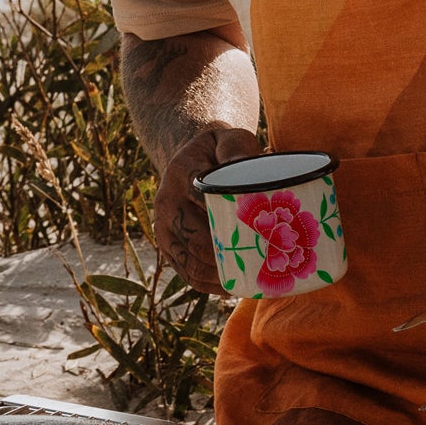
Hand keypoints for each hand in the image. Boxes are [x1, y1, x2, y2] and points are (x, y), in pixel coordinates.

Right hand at [155, 126, 261, 295]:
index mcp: (180, 171)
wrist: (193, 159)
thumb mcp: (229, 139)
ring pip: (190, 260)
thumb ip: (236, 148)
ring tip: (250, 279)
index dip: (228, 220)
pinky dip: (208, 283)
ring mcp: (163, 225)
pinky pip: (185, 271)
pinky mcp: (166, 244)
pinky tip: (230, 286)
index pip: (203, 199)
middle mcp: (165, 200)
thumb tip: (243, 164)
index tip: (259, 232)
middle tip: (262, 263)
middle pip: (197, 238)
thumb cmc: (221, 151)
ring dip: (219, 275)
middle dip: (229, 255)